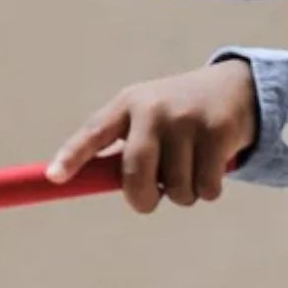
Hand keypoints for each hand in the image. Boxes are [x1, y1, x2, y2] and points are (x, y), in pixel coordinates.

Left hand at [46, 61, 257, 211]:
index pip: (92, 133)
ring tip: (190, 168)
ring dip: (183, 194)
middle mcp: (152, 109)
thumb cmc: (177, 116)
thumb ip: (123, 149)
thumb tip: (92, 187)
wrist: (233, 88)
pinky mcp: (216, 131)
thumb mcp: (145, 119)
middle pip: (135, 173)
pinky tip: (212, 167)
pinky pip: (205, 188)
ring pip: (175, 189)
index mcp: (127, 105)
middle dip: (142, 199)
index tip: (55, 177)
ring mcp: (185, 118)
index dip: (71, 156)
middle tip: (150, 199)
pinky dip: (208, 190)